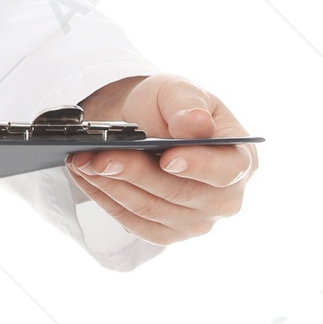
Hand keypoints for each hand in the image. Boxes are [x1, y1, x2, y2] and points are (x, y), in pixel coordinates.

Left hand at [67, 73, 257, 244]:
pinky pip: (133, 223)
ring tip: (81, 162)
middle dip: (135, 173)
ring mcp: (197, 221)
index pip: (227, 170)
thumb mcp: (178, 90)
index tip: (167, 158)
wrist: (147, 125)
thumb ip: (187, 104)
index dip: (199, 166)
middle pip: (180, 193)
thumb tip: (196, 126)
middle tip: (99, 156)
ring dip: (112, 186)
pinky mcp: (167, 233)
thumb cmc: (171, 107)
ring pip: (151, 210)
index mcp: (240, 158)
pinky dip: (105, 199)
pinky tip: (85, 177)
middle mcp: (225, 198)